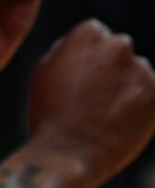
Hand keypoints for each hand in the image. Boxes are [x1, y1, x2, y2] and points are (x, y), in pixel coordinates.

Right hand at [28, 19, 154, 185]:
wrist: (68, 153)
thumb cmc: (50, 114)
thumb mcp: (43, 72)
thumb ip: (66, 51)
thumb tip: (83, 48)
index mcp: (87, 34)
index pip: (94, 34)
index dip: (85, 58)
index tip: (78, 78)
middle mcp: (118, 46)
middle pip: (118, 50)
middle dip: (109, 67)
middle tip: (93, 96)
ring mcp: (141, 69)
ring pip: (136, 72)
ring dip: (125, 86)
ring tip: (104, 113)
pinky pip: (150, 93)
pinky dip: (139, 104)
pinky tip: (119, 120)